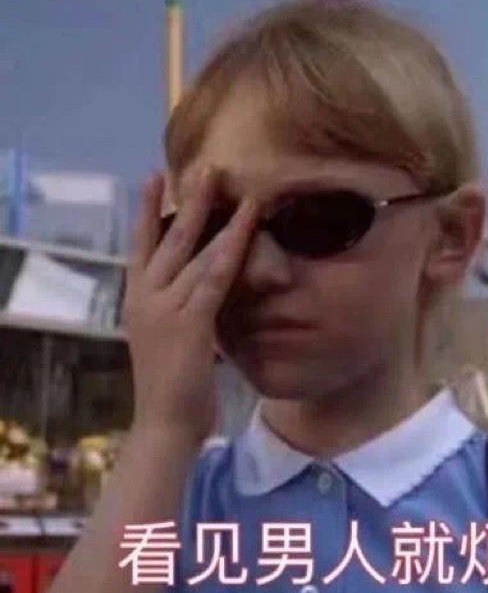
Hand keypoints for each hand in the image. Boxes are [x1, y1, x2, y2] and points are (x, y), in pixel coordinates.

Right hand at [123, 168, 257, 443]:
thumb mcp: (167, 340)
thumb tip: (204, 291)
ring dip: (209, 212)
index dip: (146, 211)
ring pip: (191, 249)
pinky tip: (245, 224)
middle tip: (204, 166)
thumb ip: (181, 310)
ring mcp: (165, 307)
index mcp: (138, 300)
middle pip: (167, 237)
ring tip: (223, 180)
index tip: (154, 178)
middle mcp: (146, 296)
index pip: (141, 246)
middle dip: (185, 199)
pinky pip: (214, 277)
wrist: (163, 425)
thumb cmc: (170, 387)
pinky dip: (231, 248)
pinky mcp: (189, 322)